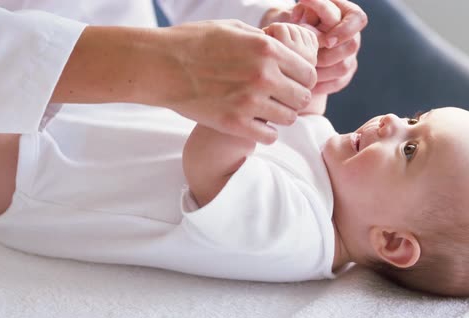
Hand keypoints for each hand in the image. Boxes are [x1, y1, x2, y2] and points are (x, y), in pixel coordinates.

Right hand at [162, 20, 318, 143]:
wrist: (160, 65)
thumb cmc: (192, 42)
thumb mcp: (232, 29)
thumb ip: (261, 40)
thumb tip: (280, 49)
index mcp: (266, 48)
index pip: (308, 72)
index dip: (302, 78)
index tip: (291, 82)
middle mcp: (263, 75)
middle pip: (302, 97)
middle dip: (294, 97)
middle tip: (279, 98)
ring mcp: (249, 102)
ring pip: (288, 118)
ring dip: (281, 116)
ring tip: (266, 112)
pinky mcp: (234, 124)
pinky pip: (269, 137)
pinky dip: (266, 133)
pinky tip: (255, 125)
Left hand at [262, 0, 367, 94]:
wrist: (293, 40)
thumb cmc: (297, 21)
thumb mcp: (300, 12)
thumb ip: (306, 14)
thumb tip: (306, 27)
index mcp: (346, 13)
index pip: (357, 19)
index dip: (344, 31)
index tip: (326, 41)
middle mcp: (352, 35)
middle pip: (351, 46)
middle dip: (326, 54)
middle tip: (306, 58)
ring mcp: (350, 56)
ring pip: (343, 67)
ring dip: (321, 70)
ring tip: (302, 70)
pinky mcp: (344, 74)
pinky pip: (338, 82)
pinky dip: (321, 84)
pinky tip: (306, 83)